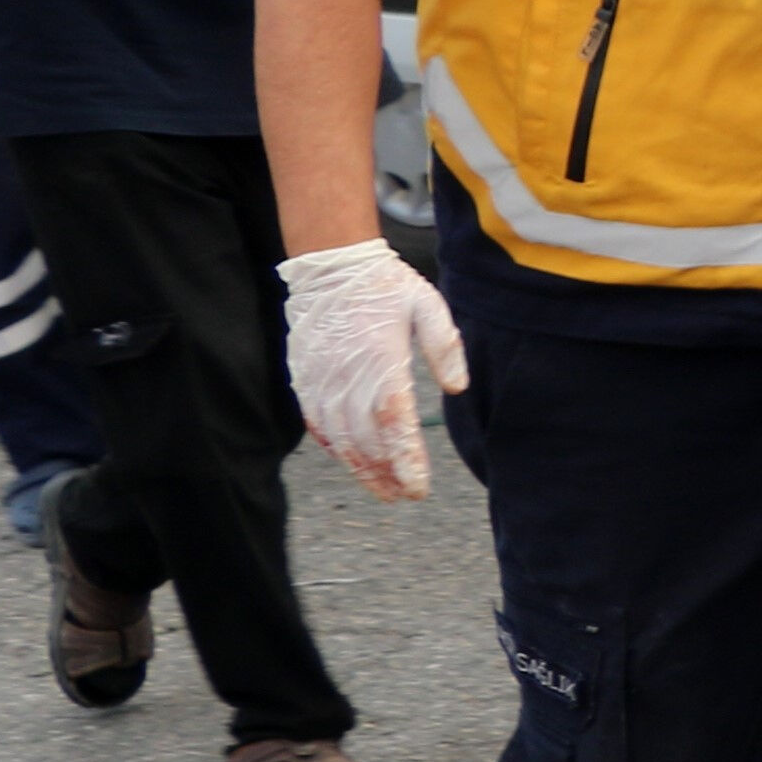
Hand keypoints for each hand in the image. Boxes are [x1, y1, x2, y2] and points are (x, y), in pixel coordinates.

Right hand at [278, 241, 467, 501]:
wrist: (330, 266)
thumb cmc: (385, 287)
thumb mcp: (427, 305)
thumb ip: (445, 347)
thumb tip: (458, 388)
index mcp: (381, 362)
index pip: (393, 424)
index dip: (405, 461)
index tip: (418, 488)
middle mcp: (347, 378)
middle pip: (366, 440)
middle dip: (386, 474)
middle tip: (405, 496)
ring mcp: (320, 381)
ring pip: (339, 439)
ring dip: (360, 468)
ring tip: (382, 489)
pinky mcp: (304, 379)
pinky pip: (316, 423)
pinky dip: (333, 447)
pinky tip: (350, 461)